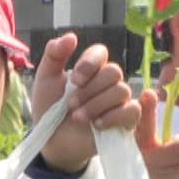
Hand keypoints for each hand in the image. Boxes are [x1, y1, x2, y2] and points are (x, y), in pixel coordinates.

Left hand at [34, 34, 134, 172]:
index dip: (90, 63)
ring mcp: (118, 101)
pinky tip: (96, 124)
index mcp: (90, 68)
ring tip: (77, 117)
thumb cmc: (50, 109)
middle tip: (70, 104)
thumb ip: (54, 56)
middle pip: (114, 72)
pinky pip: (132, 110)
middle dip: (89, 89)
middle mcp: (107, 82)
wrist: (52, 141)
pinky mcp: (126, 121)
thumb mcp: (45, 80)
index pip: (100, 52)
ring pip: (122, 91)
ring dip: (96, 104)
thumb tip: (71, 37)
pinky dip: (113, 116)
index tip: (74, 80)